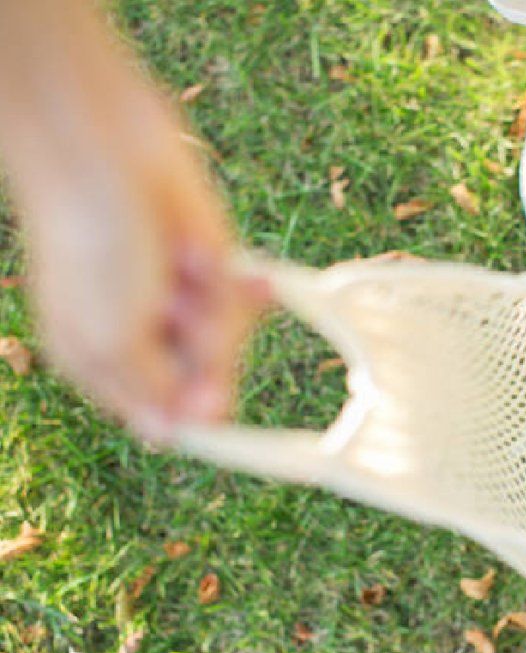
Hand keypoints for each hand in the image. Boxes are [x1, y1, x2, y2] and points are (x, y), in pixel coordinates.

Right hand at [0, 0, 266, 439]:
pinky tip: (207, 256)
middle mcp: (145, 340)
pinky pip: (242, 300)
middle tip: (179, 309)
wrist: (108, 154)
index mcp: (103, 365)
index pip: (162, 415)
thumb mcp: (111, 339)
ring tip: (185, 270)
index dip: (194, 418)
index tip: (220, 415)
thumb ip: (150, 390)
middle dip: (206, 354)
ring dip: (216, 312)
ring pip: (228, 343)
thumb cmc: (93, 247)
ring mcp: (180, 305)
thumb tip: (173, 435)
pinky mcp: (211, 269)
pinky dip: (236, 285)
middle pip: (203, 382)